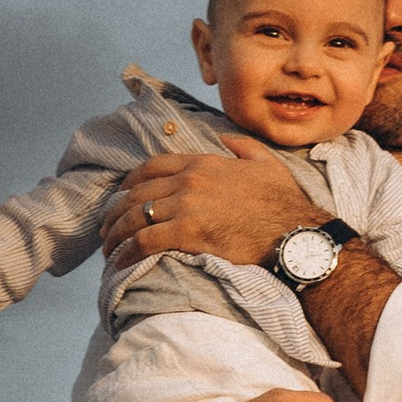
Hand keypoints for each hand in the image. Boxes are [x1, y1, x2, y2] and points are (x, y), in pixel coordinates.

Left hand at [101, 139, 315, 270]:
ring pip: (135, 217)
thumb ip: (242, 148)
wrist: (294, 233)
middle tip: (106, 229)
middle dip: (115, 212)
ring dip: (116, 234)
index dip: (129, 182)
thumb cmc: (285, 204)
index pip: (152, 166)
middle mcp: (190, 180)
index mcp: (203, 162)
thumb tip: (224, 139)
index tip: (120, 196)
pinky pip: (145, 241)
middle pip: (137, 193)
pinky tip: (120, 263)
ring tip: (109, 250)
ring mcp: (187, 205)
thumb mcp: (267, 164)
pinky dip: (127, 252)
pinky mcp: (188, 232)